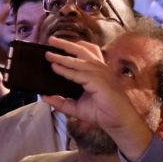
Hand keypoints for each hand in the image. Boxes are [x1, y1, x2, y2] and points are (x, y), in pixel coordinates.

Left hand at [43, 38, 157, 159]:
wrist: (118, 122)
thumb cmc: (101, 112)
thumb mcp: (77, 107)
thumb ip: (61, 102)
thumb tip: (44, 97)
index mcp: (96, 71)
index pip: (83, 54)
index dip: (70, 48)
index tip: (54, 46)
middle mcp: (99, 68)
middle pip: (82, 50)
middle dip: (65, 44)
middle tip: (51, 39)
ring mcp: (100, 73)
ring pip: (78, 60)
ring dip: (62, 56)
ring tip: (48, 53)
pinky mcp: (98, 81)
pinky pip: (79, 74)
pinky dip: (66, 70)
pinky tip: (55, 67)